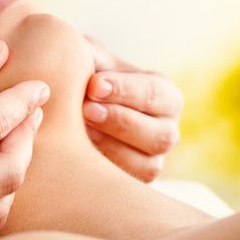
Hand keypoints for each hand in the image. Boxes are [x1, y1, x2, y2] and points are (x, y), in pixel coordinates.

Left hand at [82, 36, 182, 181]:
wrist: (72, 102)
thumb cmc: (86, 75)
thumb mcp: (91, 57)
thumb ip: (91, 56)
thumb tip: (91, 73)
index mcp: (164, 94)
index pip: (154, 93)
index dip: (125, 90)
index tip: (93, 85)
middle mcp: (166, 128)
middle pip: (160, 135)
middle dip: (120, 122)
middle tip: (85, 110)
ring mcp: (152, 158)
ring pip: (148, 165)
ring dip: (112, 148)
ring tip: (80, 132)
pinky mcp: (132, 179)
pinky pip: (128, 183)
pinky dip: (105, 169)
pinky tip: (80, 152)